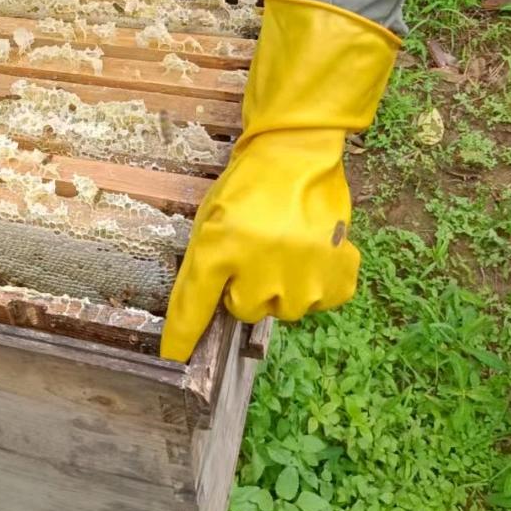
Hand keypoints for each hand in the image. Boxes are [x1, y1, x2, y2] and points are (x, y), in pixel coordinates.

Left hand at [160, 0, 398, 361]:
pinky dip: (316, 284)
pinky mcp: (336, 270)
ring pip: (283, 309)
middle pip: (242, 310)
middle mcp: (260, 265)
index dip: (183, 335)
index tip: (174, 357)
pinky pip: (321, 302)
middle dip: (243, 287)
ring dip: (280, 287)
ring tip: (283, 247)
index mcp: (220, 246)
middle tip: (253, 250)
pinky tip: (310, 253)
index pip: (194, 303)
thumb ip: (208, 260)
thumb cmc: (248, 184)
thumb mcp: (212, 215)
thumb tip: (210, 306)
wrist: (297, 152)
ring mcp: (303, 271)